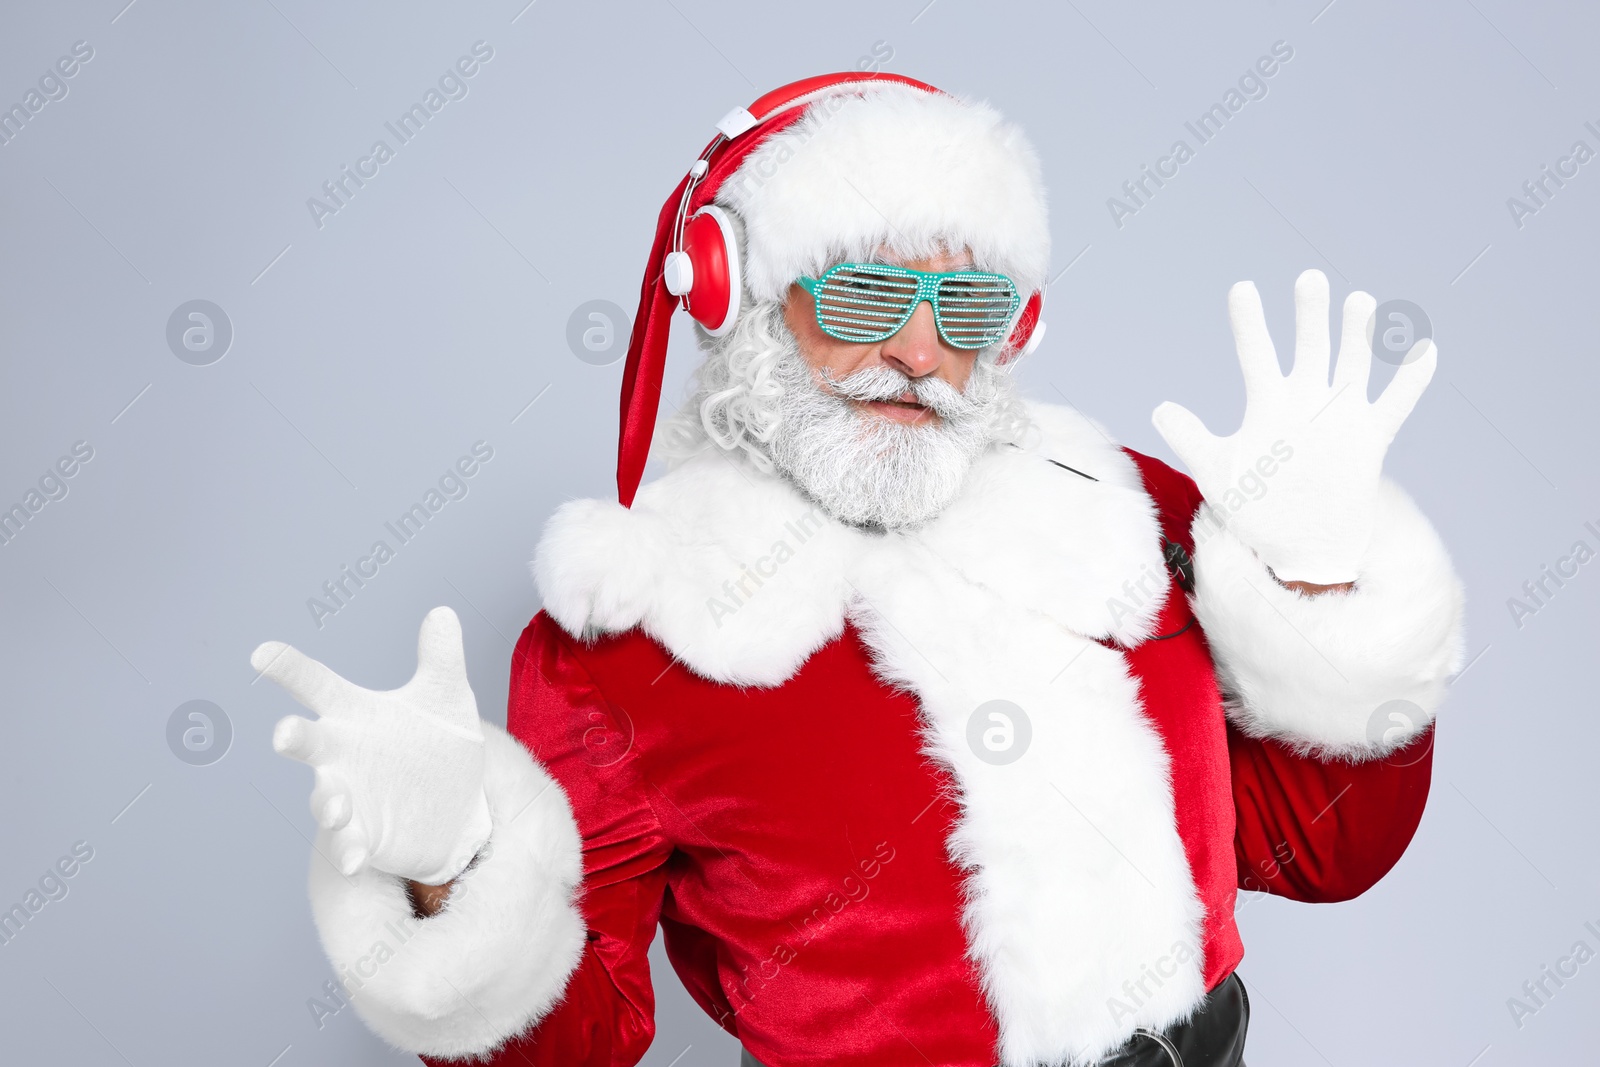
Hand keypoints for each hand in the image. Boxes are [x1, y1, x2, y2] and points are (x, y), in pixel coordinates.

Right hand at [252, 607, 492, 884]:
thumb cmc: (437, 744)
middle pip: (309, 742)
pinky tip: (356, 858)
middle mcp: (343, 755)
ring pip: (326, 799)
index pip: (317, 685)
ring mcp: (350, 797)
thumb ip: (440, 658)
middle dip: (295, 738)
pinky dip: (349, 850)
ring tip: (338, 806)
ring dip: (328, 803)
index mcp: (355, 714)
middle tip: (284, 733)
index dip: (289, 669)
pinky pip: (349, 845)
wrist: (457, 805)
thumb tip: (441, 612)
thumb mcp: (447, 698)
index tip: (263, 653)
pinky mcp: (365, 836)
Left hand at [1152, 270, 1435, 584]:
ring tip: (1358, 301)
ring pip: (1352, 363)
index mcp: (1267, 403)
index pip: (1255, 353)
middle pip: (1310, 346)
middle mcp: (1306, 401)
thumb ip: (1190, 439)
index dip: (1249, 322)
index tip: (1242, 288)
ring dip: (1357, 334)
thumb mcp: (1216, 473)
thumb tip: (1159, 409)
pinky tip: (1425, 349)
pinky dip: (1411, 379)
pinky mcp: (1371, 438)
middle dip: (1311, 314)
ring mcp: (1341, 416)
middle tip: (1309, 279)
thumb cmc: (1255, 508)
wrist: (1300, 545)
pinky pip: (1396, 403)